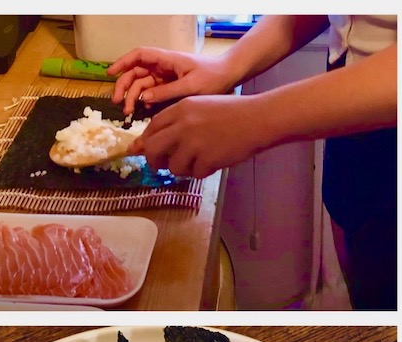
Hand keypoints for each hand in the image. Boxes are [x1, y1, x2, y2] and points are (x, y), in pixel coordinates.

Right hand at [108, 47, 236, 114]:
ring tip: (129, 112)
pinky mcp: (168, 87)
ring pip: (141, 85)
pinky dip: (144, 102)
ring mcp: (165, 77)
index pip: (140, 56)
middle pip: (135, 72)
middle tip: (118, 103)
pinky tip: (144, 112)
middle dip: (124, 86)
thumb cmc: (213, 77)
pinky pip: (151, 94)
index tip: (110, 74)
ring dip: (132, 97)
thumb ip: (167, 92)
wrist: (230, 77)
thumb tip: (144, 98)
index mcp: (167, 60)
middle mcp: (163, 67)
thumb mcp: (191, 86)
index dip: (123, 62)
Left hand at [130, 94, 269, 178]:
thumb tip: (142, 144)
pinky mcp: (206, 158)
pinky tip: (215, 160)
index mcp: (181, 108)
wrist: (259, 118)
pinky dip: (203, 171)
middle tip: (161, 165)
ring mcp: (194, 142)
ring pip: (173, 166)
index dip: (147, 141)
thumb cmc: (231, 112)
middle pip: (153, 149)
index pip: (151, 127)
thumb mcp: (200, 107)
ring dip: (183, 168)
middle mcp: (183, 124)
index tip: (149, 149)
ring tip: (198, 160)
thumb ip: (175, 123)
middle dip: (153, 160)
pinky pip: (195, 173)